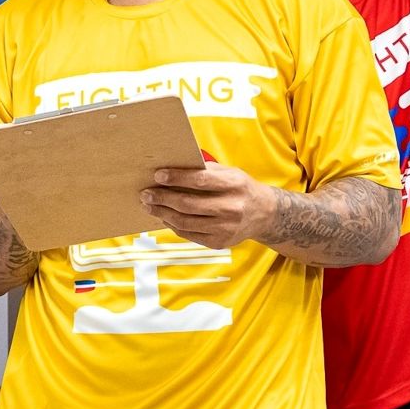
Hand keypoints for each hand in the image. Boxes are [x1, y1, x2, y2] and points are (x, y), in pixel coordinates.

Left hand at [140, 162, 276, 249]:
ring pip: (186, 222)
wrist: (264, 214)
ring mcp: (226, 228)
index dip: (177, 178)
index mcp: (234, 185)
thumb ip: (206, 170)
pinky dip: (173, 225)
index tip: (158, 175)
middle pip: (189, 204)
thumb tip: (174, 166)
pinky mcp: (219, 243)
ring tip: (149, 206)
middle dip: (163, 198)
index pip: (200, 180)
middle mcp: (231, 208)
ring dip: (163, 213)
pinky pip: (189, 234)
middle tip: (146, 193)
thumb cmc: (240, 188)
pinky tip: (164, 217)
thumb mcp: (230, 173)